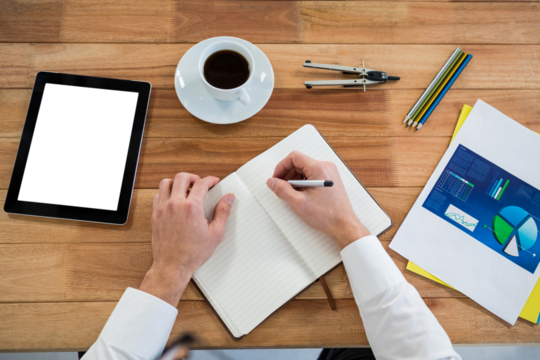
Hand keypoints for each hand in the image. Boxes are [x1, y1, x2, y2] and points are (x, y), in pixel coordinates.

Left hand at [139, 173, 234, 306]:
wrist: (173, 265)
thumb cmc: (192, 253)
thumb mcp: (215, 233)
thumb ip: (222, 212)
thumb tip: (228, 199)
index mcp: (192, 207)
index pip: (202, 183)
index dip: (210, 180)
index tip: (213, 182)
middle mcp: (176, 204)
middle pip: (182, 177)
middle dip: (193, 177)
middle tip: (199, 184)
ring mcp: (163, 209)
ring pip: (166, 183)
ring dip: (177, 183)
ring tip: (185, 189)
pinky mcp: (155, 215)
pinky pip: (158, 195)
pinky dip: (166, 193)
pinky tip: (173, 200)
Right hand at [266, 151, 369, 249]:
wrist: (343, 225)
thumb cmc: (327, 215)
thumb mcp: (298, 203)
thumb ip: (282, 190)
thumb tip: (272, 182)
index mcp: (319, 168)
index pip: (294, 157)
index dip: (281, 167)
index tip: (276, 179)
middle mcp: (325, 167)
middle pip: (299, 163)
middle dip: (287, 175)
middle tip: (281, 188)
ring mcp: (329, 173)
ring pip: (305, 170)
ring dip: (294, 180)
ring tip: (292, 194)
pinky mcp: (329, 180)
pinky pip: (312, 176)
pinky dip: (303, 183)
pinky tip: (301, 195)